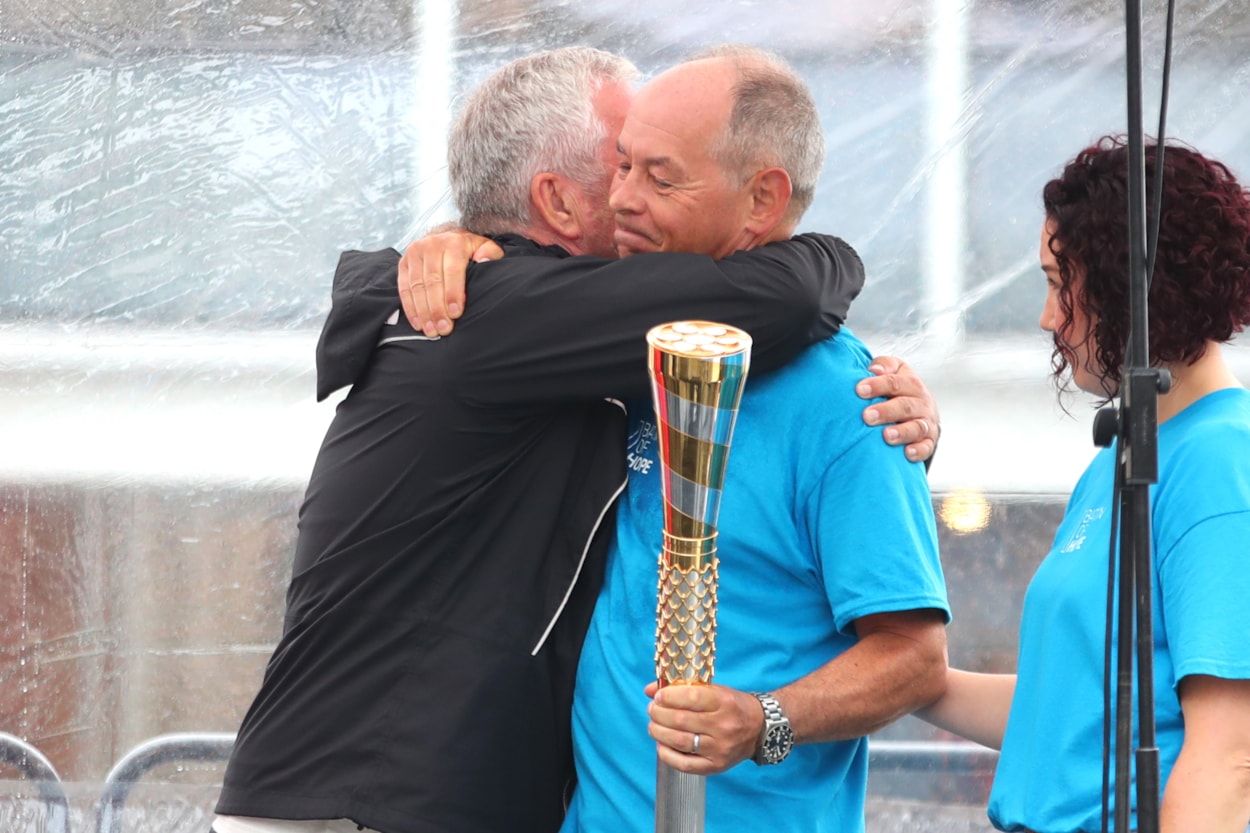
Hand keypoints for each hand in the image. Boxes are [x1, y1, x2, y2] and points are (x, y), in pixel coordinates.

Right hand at [397, 230, 502, 336]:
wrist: (444, 236)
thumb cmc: (468, 249)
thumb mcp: (484, 246)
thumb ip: (489, 253)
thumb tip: (483, 261)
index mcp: (453, 243)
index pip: (452, 271)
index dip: (453, 293)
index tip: (455, 314)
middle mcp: (431, 245)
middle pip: (432, 282)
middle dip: (438, 308)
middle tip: (444, 329)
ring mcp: (414, 253)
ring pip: (417, 287)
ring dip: (423, 312)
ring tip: (431, 331)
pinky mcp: (403, 263)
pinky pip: (404, 288)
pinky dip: (410, 308)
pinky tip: (418, 323)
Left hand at [644, 681, 762, 774]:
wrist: (760, 729)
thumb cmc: (733, 706)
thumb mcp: (715, 690)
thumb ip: (683, 688)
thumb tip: (650, 690)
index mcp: (724, 702)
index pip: (692, 697)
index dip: (669, 696)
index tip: (658, 696)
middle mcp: (723, 726)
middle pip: (681, 720)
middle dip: (659, 714)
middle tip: (652, 710)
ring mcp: (720, 748)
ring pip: (680, 741)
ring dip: (659, 732)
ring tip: (653, 726)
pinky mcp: (716, 766)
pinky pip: (685, 764)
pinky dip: (667, 754)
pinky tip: (661, 744)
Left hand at [857, 355, 939, 463]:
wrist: (922, 410)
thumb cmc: (901, 391)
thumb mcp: (895, 371)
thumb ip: (885, 365)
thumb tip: (874, 369)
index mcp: (911, 384)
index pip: (895, 382)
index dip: (878, 385)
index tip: (859, 390)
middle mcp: (921, 403)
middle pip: (905, 406)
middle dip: (886, 411)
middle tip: (867, 416)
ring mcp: (926, 423)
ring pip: (916, 427)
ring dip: (902, 432)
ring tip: (886, 436)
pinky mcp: (929, 441)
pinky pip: (926, 447)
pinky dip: (918, 451)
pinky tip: (907, 453)